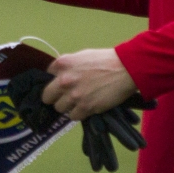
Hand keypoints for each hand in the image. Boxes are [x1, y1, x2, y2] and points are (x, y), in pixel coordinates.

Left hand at [10, 67, 152, 172]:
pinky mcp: (85, 108)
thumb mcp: (82, 56)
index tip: (62, 83)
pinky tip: (86, 107)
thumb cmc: (106, 60)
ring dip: (67, 106)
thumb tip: (60, 75)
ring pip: (59, 108)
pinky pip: (73, 116)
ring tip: (79, 102)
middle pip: (47, 96)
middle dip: (54, 97)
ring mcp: (73, 95)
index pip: (47, 75)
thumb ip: (68, 66)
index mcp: (62, 64)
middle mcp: (63, 80)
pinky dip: (78, 113)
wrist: (126, 69)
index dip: (55, 80)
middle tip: (64, 97)